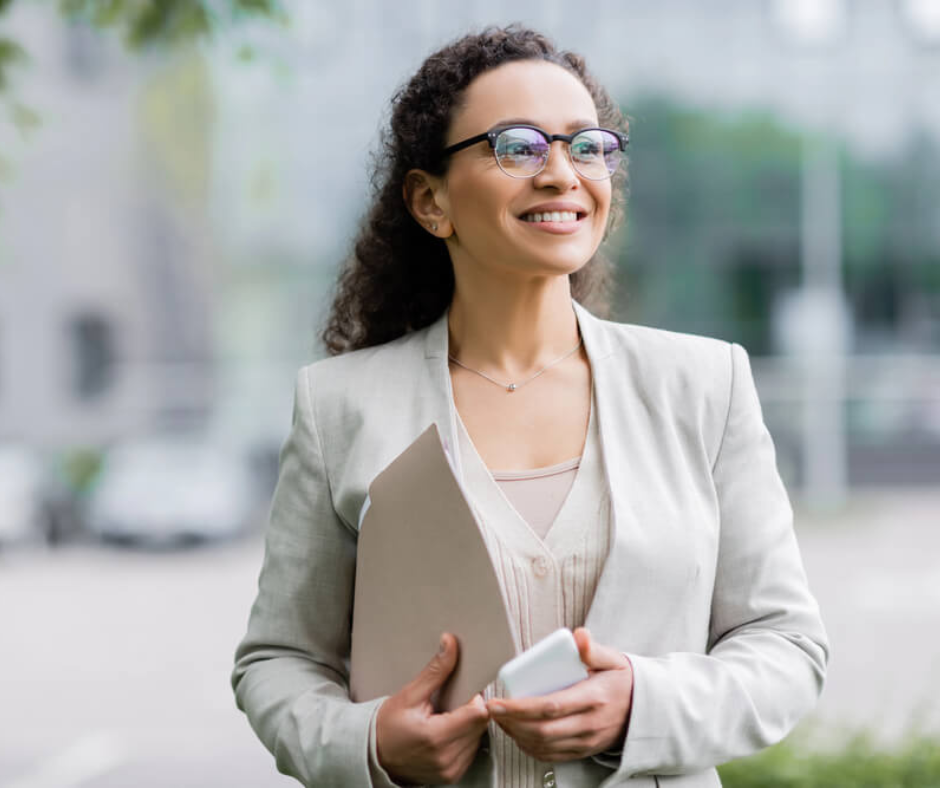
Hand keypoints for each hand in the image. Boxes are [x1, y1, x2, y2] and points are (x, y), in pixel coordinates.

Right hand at [376, 633, 490, 784]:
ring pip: (478, 737)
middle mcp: (447, 758)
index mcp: (437, 737)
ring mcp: (450, 770)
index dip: (474, 698)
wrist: (372, 756)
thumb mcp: (410, 694)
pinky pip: (471, 751)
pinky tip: (445, 733)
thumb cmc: (387, 727)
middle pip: (481, 725)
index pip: (478, 713)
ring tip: (445, 719)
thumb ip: (436, 671)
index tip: (462, 693)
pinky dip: (463, 739)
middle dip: (471, 709)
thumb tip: (450, 644)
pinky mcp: (452, 776)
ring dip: (468, 725)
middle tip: (450, 704)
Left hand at [485, 627, 632, 761]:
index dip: (520, 707)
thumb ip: (593, 648)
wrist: (647, 708)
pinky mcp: (584, 749)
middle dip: (511, 722)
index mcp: (593, 697)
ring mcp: (587, 740)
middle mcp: (589, 723)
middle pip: (542, 730)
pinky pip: (552, 755)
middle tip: (492, 710)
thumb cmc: (624, 681)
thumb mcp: (613, 659)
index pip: (550, 706)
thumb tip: (578, 636)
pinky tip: (519, 734)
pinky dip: (530, 748)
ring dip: (517, 735)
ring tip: (501, 719)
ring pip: (544, 745)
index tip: (498, 701)